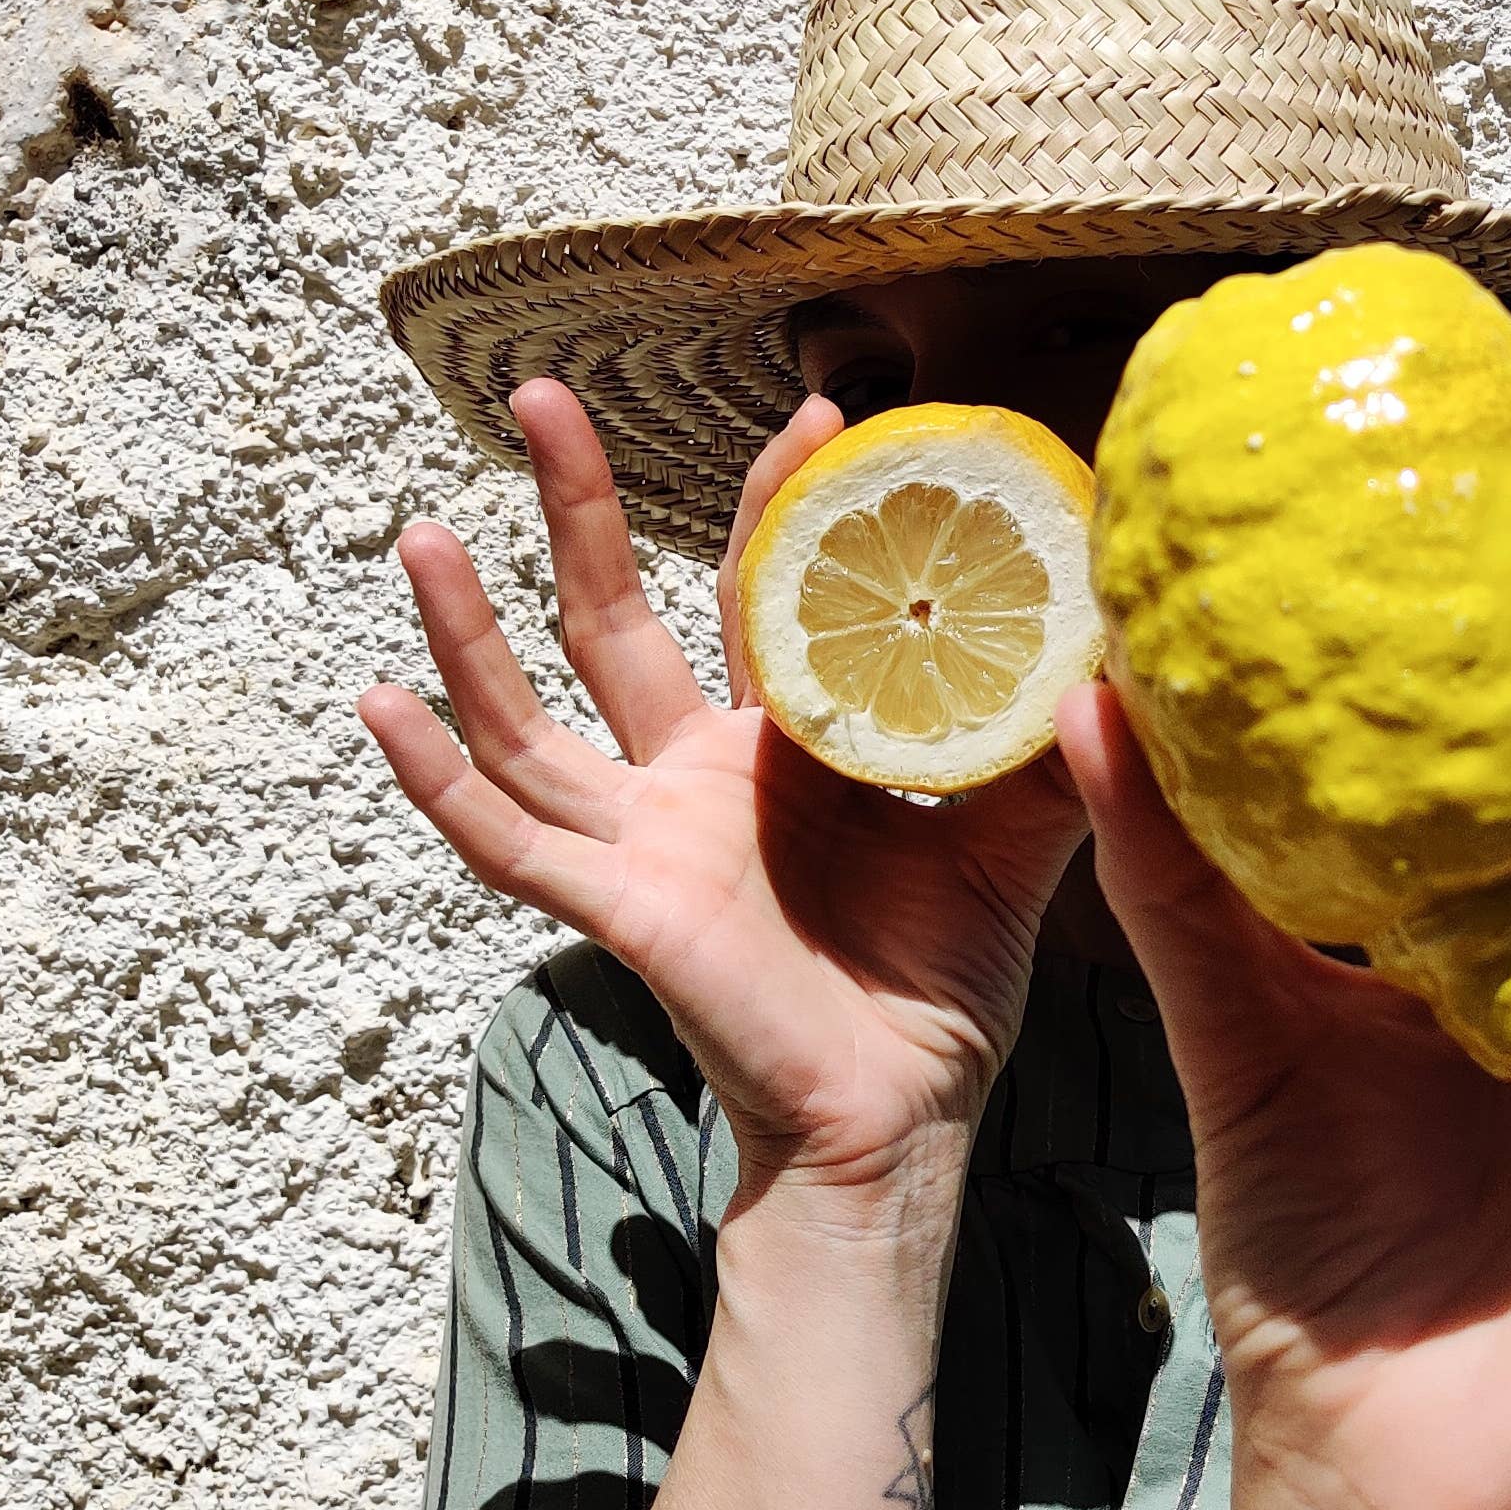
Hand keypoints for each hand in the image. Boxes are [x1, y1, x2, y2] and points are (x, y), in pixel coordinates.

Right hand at [360, 380, 1087, 1201]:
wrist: (902, 1118)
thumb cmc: (940, 985)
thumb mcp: (1014, 841)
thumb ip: (1054, 746)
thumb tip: (1132, 650)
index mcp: (775, 747)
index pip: (756, 592)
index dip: (775, 503)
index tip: (816, 410)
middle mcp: (691, 777)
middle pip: (607, 617)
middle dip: (569, 506)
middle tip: (539, 392)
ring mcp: (643, 840)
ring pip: (527, 719)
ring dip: (466, 631)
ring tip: (422, 528)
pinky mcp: (620, 908)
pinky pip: (507, 842)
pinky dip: (437, 781)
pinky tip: (378, 709)